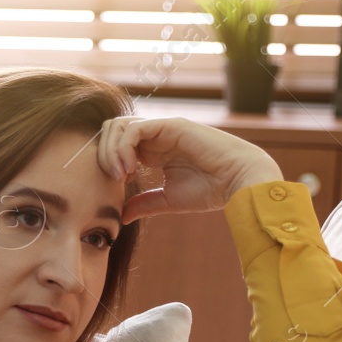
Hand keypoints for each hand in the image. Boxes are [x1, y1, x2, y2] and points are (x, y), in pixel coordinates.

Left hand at [95, 116, 283, 224]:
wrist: (238, 183)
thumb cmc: (210, 190)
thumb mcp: (168, 200)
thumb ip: (144, 203)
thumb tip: (120, 216)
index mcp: (153, 151)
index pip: (116, 145)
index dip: (108, 163)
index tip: (116, 186)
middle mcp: (156, 136)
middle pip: (111, 131)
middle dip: (103, 154)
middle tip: (113, 179)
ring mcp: (162, 128)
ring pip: (118, 126)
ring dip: (111, 151)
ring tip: (121, 174)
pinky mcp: (171, 125)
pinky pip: (134, 129)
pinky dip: (124, 148)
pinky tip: (130, 169)